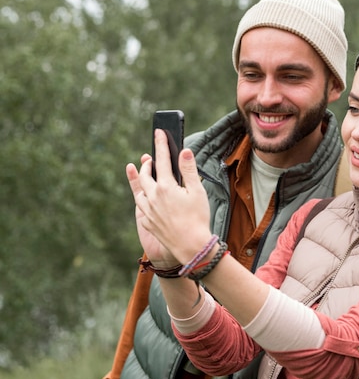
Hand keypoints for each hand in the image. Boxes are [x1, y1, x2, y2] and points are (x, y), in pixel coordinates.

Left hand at [128, 129, 212, 264]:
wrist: (191, 246)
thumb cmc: (198, 218)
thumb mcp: (197, 191)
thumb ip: (188, 170)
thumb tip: (184, 151)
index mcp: (166, 187)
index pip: (162, 160)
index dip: (161, 144)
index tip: (158, 132)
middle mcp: (153, 197)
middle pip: (146, 174)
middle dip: (148, 164)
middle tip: (150, 158)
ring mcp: (148, 210)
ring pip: (139, 191)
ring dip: (141, 180)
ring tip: (145, 174)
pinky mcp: (148, 222)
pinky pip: (140, 206)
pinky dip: (141, 197)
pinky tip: (144, 197)